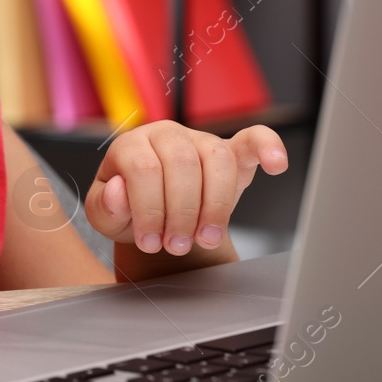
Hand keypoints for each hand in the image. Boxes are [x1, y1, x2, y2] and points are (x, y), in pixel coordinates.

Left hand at [85, 121, 287, 255]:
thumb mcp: (104, 216)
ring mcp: (199, 140)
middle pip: (181, 164)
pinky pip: (253, 137)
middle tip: (177, 246)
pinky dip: (268, 147)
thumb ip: (105, 206)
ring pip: (216, 158)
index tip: (150, 243)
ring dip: (215, 204)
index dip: (149, 209)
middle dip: (181, 212)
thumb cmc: (128, 212)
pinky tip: (277, 165)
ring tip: (206, 238)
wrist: (153, 216)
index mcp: (131, 145)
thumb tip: (120, 190)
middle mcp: (166, 135)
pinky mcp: (230, 152)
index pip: (143, 169)